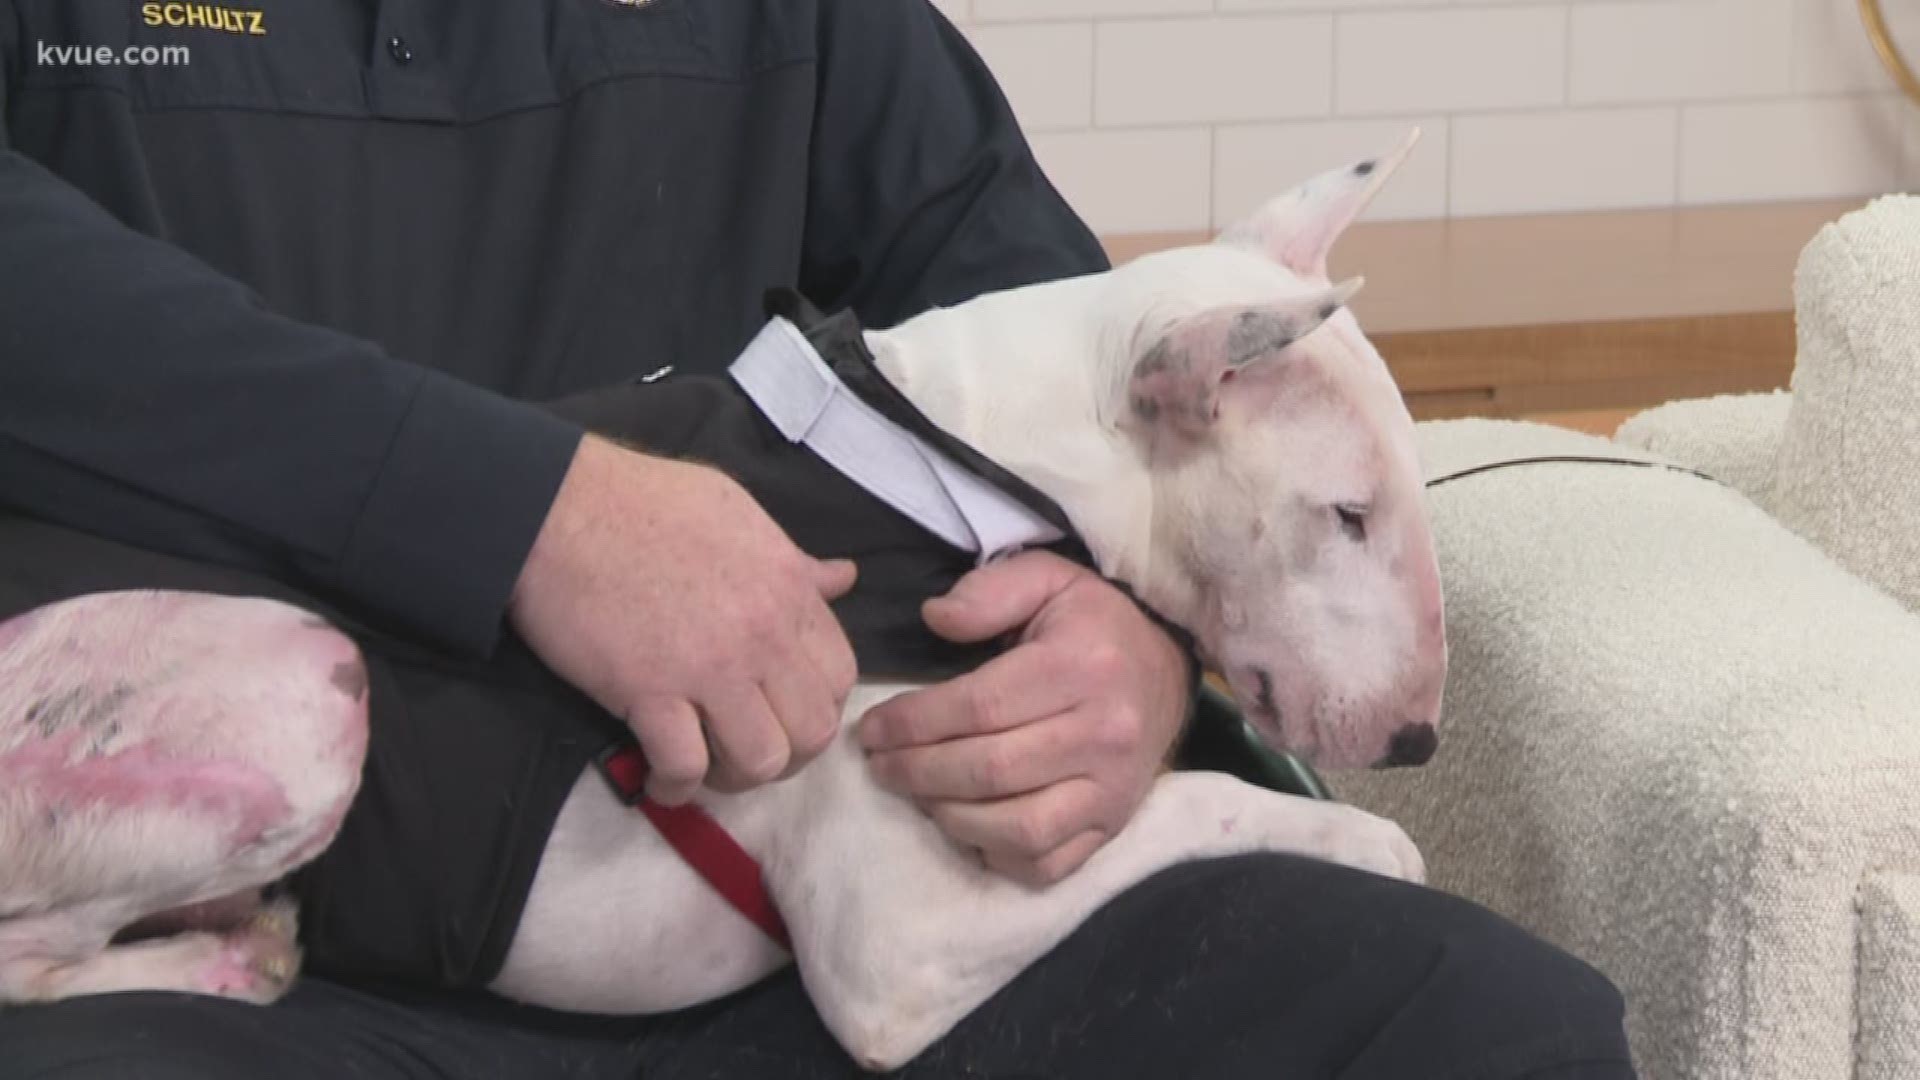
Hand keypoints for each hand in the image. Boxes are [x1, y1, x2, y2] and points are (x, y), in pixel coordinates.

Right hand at [510, 436, 858, 804]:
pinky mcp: (649, 691)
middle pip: (812, 731)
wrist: (557, 506)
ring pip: (761, 760)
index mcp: (787, 589)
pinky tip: (659, 778)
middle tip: (746, 749)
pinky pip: (685, 767)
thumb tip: (842, 578)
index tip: (780, 711)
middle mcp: (761, 633)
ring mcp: (708, 665)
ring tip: (707, 767)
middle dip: (786, 756)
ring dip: (735, 777)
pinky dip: (675, 786)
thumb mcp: (737, 515)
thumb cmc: (643, 501)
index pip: (840, 676)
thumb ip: (793, 561)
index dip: (815, 706)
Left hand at [858, 550, 1190, 885]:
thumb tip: (934, 618)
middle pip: (990, 771)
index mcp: (1082, 666)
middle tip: (879, 765)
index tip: (871, 729)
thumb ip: (988, 591)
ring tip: (916, 794)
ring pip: (1017, 827)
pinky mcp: (1113, 826)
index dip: (913, 723)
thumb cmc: (1093, 624)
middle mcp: (1104, 733)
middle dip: (917, 772)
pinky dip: (996, 856)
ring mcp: (1113, 789)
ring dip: (950, 817)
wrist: (1165, 670)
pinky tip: (967, 826)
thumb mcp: (1047, 578)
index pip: (979, 707)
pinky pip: (1046, 864)